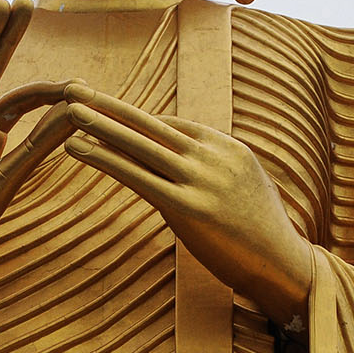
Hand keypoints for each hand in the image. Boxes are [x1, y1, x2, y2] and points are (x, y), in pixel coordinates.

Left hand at [62, 85, 313, 326]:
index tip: (106, 108)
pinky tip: (79, 149)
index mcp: (227, 148)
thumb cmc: (263, 233)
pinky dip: (105, 158)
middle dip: (111, 105)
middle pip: (152, 124)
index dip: (136, 118)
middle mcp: (213, 157)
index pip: (174, 125)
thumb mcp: (247, 187)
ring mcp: (202, 180)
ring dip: (101, 125)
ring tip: (69, 111)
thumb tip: (198, 166)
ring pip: (140, 145)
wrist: (284, 265)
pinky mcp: (188, 208)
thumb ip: (220, 171)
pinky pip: (137, 176)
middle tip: (76, 87)